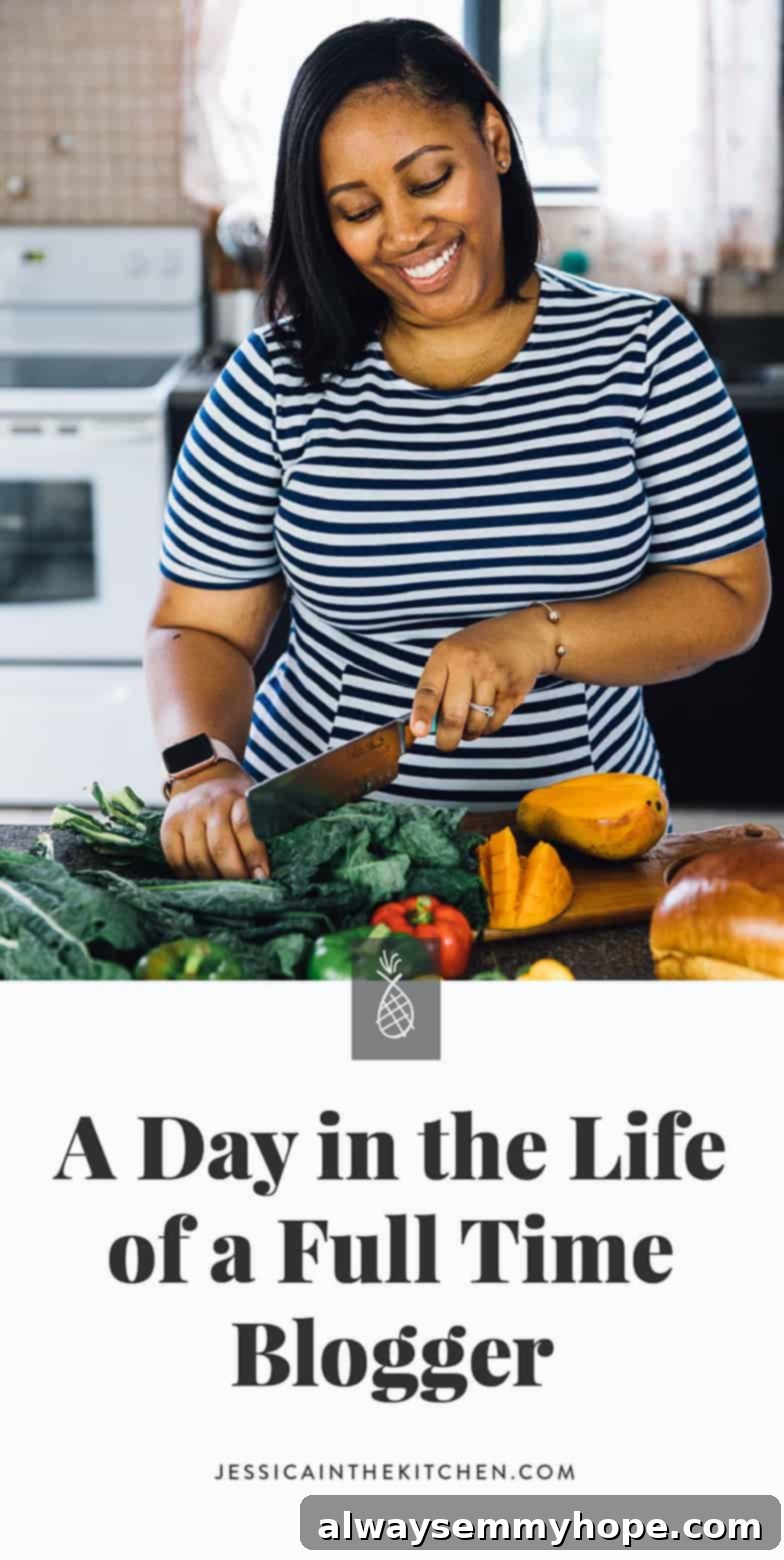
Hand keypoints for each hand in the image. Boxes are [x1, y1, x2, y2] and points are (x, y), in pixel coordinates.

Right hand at [161, 760, 269, 880]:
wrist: (201, 776)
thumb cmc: (234, 798)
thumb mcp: (252, 802)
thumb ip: (261, 828)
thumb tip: (264, 870)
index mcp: (236, 797)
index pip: (246, 828)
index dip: (254, 855)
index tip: (262, 876)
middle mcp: (210, 804)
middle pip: (220, 847)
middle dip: (234, 874)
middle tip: (244, 888)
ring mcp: (186, 815)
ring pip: (198, 857)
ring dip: (213, 879)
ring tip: (225, 886)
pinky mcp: (168, 827)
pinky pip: (177, 860)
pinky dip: (190, 875)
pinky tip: (202, 879)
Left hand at [410, 610, 555, 750]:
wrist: (524, 635)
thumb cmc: (480, 650)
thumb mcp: (452, 656)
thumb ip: (438, 686)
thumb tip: (425, 727)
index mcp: (446, 655)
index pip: (429, 691)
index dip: (422, 714)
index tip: (418, 732)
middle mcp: (468, 664)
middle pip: (453, 716)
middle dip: (447, 739)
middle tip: (445, 745)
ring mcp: (492, 677)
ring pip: (475, 724)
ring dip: (470, 732)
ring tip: (470, 722)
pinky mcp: (512, 690)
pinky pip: (494, 724)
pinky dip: (487, 728)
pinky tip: (487, 715)